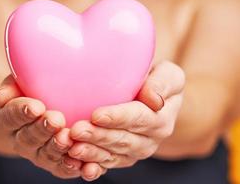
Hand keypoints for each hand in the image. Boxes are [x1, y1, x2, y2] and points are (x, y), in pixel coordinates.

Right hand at [0, 75, 81, 178]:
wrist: (40, 113)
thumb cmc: (31, 91)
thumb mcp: (19, 83)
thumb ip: (11, 86)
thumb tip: (0, 97)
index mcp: (7, 119)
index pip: (10, 116)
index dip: (21, 112)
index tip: (36, 107)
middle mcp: (20, 140)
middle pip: (28, 137)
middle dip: (42, 129)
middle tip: (55, 120)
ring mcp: (37, 154)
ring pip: (44, 155)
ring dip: (56, 148)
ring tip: (67, 138)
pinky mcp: (54, 163)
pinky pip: (59, 168)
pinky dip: (68, 167)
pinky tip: (78, 162)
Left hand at [68, 61, 184, 179]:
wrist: (155, 101)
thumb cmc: (156, 81)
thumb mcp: (168, 76)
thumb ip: (163, 84)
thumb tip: (155, 100)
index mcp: (161, 119)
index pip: (139, 118)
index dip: (118, 118)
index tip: (96, 115)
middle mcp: (150, 140)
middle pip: (123, 140)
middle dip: (98, 137)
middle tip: (76, 131)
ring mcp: (135, 151)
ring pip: (113, 155)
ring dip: (92, 153)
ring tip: (73, 148)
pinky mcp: (122, 157)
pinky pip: (107, 164)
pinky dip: (92, 165)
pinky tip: (76, 163)